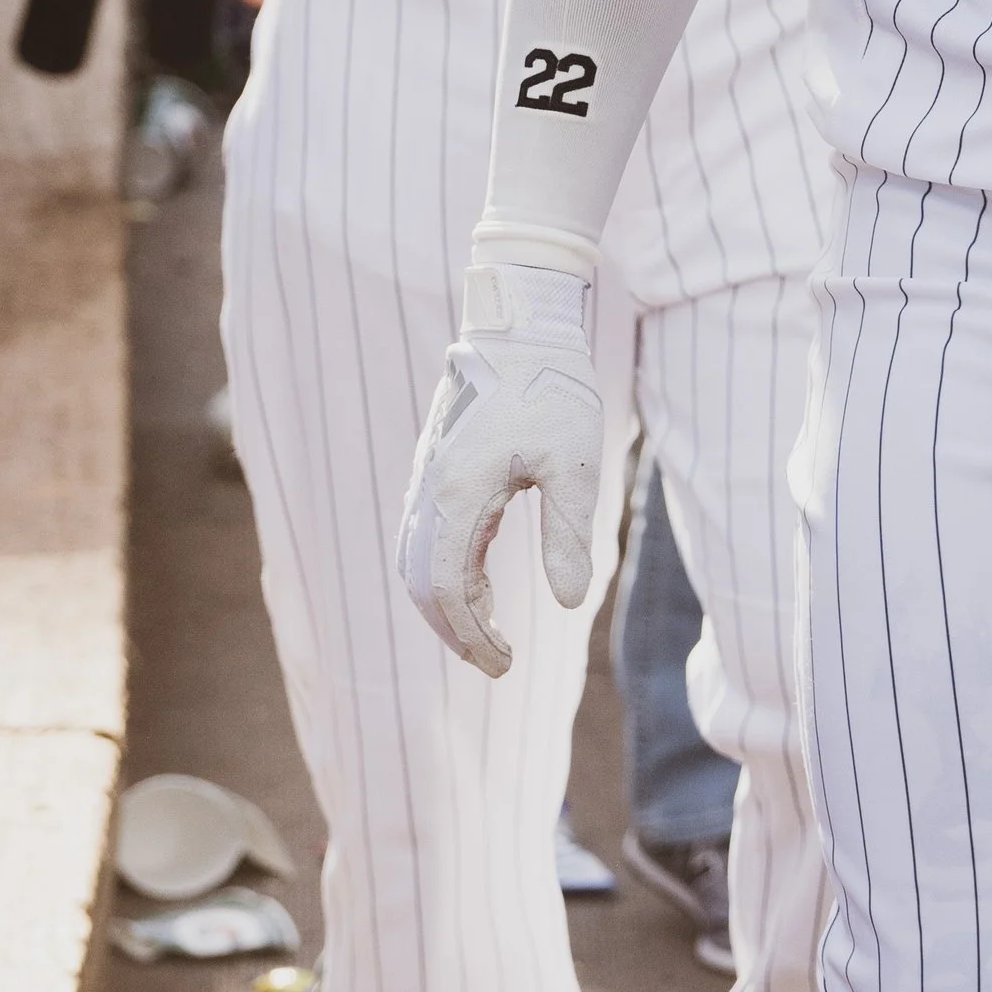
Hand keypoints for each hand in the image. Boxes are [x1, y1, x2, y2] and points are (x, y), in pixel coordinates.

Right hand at [395, 261, 600, 675]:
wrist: (520, 327)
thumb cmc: (553, 388)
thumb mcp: (575, 463)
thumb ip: (568, 534)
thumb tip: (568, 601)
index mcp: (459, 492)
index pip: (446, 586)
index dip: (469, 633)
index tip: (502, 663)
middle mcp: (432, 490)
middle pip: (420, 583)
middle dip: (453, 630)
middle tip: (495, 663)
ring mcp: (429, 479)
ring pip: (417, 561)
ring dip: (445, 605)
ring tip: (487, 634)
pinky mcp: (438, 469)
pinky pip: (428, 536)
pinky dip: (447, 573)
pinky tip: (480, 588)